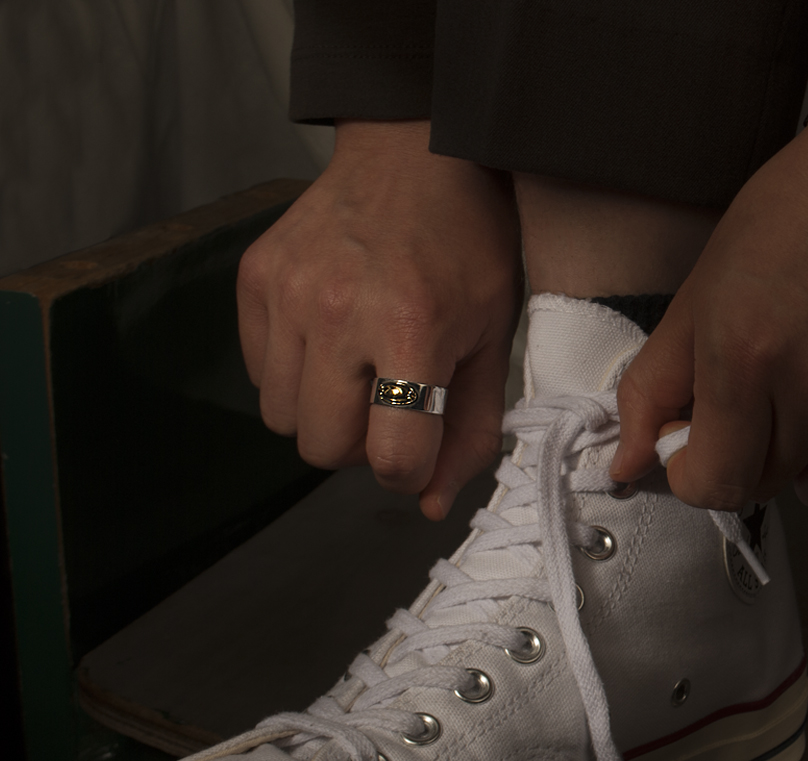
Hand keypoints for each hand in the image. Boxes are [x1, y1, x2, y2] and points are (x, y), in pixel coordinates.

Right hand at [237, 120, 522, 518]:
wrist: (414, 152)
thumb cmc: (468, 245)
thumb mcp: (494, 336)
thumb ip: (469, 427)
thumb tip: (430, 503)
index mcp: (411, 329)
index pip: (390, 456)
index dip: (408, 469)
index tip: (418, 443)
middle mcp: (337, 313)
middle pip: (321, 449)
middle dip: (360, 446)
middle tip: (390, 404)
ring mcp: (287, 293)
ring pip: (282, 419)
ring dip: (323, 413)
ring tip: (360, 369)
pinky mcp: (255, 278)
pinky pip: (259, 374)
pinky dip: (292, 375)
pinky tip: (329, 339)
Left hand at [612, 40, 807, 509]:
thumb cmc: (794, 213)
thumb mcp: (702, 288)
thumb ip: (654, 386)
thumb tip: (625, 467)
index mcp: (746, 357)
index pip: (713, 486)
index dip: (695, 473)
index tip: (699, 443)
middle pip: (766, 486)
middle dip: (747, 455)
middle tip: (756, 394)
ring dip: (805, 455)